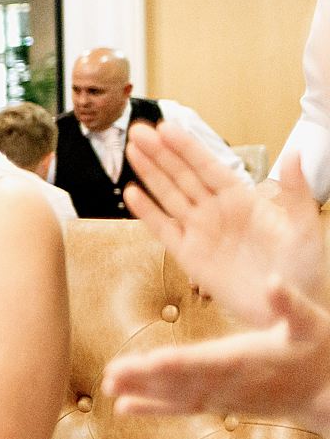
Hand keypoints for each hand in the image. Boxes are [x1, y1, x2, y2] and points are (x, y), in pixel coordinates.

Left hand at [103, 279, 329, 429]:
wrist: (329, 393)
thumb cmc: (320, 351)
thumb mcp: (311, 323)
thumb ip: (290, 304)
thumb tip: (274, 281)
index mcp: (247, 357)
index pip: (208, 360)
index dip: (180, 362)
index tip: (153, 361)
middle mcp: (230, 381)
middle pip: (181, 380)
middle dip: (145, 378)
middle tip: (111, 377)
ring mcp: (223, 396)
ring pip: (175, 396)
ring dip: (141, 393)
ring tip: (109, 389)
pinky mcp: (220, 404)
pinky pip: (182, 408)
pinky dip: (153, 409)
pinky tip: (124, 408)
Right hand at [125, 129, 321, 325]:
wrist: (288, 311)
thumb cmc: (304, 270)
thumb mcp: (305, 228)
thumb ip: (297, 191)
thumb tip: (297, 153)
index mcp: (243, 200)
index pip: (209, 167)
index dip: (187, 148)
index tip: (166, 127)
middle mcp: (218, 212)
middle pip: (183, 175)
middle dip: (160, 153)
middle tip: (137, 131)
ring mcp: (201, 232)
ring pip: (169, 196)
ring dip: (150, 173)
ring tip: (132, 150)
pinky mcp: (188, 256)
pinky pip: (163, 229)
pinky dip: (147, 212)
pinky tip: (132, 193)